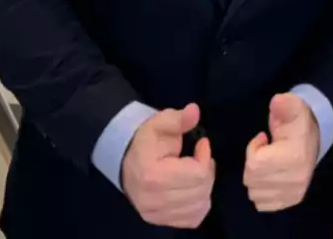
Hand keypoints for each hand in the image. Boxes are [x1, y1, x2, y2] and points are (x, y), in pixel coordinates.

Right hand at [121, 104, 214, 228]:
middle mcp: (152, 200)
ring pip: (200, 206)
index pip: (197, 174)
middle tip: (201, 158)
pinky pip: (193, 219)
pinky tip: (193, 189)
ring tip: (197, 172)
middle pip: (201, 190)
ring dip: (205, 187)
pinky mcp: (159, 221)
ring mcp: (155, 214)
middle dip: (207, 171)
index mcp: (152, 175)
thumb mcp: (160, 123)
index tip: (202, 144)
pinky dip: (199, 204)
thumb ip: (179, 119)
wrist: (125, 160)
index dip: (205, 157)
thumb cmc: (146, 141)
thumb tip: (194, 110)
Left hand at [243, 93, 319, 211]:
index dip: (254, 149)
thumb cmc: (297, 122)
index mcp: (294, 158)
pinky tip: (269, 176)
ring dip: (255, 178)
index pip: (255, 164)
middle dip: (253, 163)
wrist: (313, 136)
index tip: (263, 138)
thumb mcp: (292, 107)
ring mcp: (294, 193)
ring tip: (267, 163)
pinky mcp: (292, 200)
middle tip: (264, 151)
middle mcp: (296, 180)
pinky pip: (262, 204)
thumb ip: (285, 104)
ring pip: (255, 193)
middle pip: (253, 180)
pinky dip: (261, 191)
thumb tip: (278, 101)